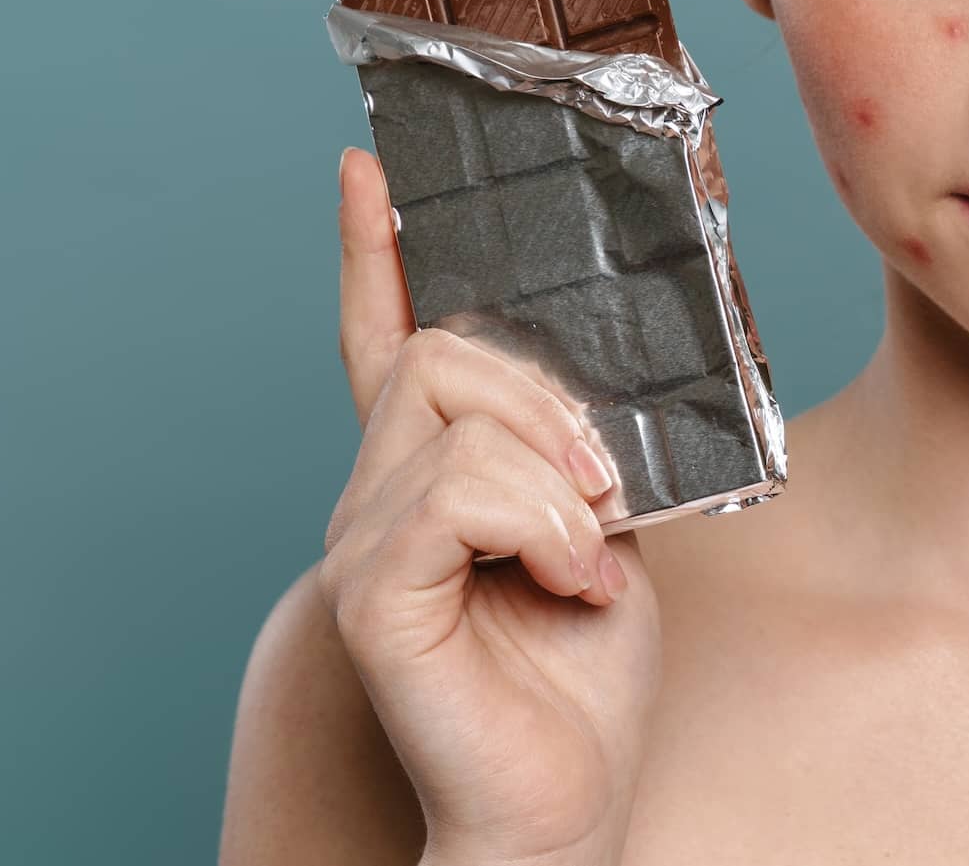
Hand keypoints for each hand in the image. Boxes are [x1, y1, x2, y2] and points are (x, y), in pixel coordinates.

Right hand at [318, 147, 661, 863]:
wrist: (566, 796)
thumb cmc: (584, 671)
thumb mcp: (604, 523)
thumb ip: (577, 446)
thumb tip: (599, 380)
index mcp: (431, 473)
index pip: (385, 341)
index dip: (373, 256)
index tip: (367, 172)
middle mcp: (376, 496)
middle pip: (441, 354)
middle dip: (546, 398)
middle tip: (606, 485)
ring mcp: (361, 542)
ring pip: (456, 413)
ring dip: (556, 473)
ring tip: (590, 552)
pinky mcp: (370, 593)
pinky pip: (456, 491)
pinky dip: (540, 523)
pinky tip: (571, 578)